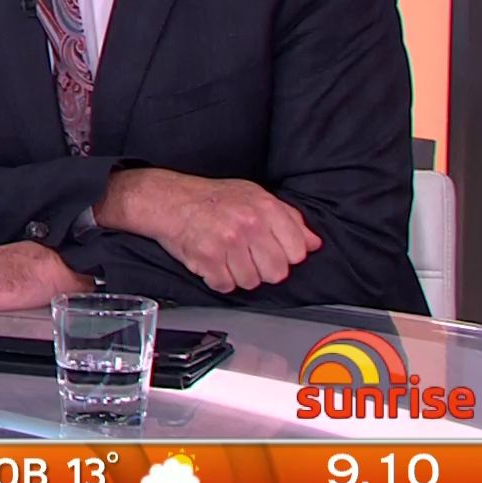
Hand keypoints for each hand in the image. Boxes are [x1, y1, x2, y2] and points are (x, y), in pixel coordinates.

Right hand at [94, 168, 321, 292]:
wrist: (168, 199)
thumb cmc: (211, 198)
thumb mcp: (254, 196)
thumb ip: (288, 218)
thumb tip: (313, 243)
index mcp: (265, 208)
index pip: (298, 252)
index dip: (286, 256)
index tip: (272, 252)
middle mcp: (249, 225)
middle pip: (277, 273)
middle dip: (263, 270)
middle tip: (248, 257)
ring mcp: (228, 243)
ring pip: (251, 283)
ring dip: (239, 275)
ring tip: (227, 257)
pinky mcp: (207, 259)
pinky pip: (225, 286)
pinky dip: (218, 279)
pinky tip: (213, 263)